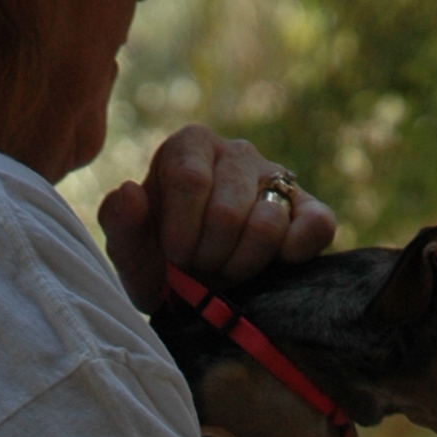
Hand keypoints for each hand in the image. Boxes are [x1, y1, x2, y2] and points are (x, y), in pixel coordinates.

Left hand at [98, 127, 334, 312]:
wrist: (201, 289)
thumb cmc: (161, 263)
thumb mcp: (129, 252)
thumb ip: (119, 223)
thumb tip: (131, 192)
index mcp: (188, 146)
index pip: (190, 180)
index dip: (181, 232)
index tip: (175, 257)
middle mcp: (235, 152)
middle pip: (227, 209)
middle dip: (209, 256)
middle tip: (201, 269)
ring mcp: (276, 178)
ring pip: (268, 223)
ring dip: (243, 265)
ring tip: (229, 270)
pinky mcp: (310, 208)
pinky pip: (317, 225)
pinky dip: (296, 252)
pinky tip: (276, 265)